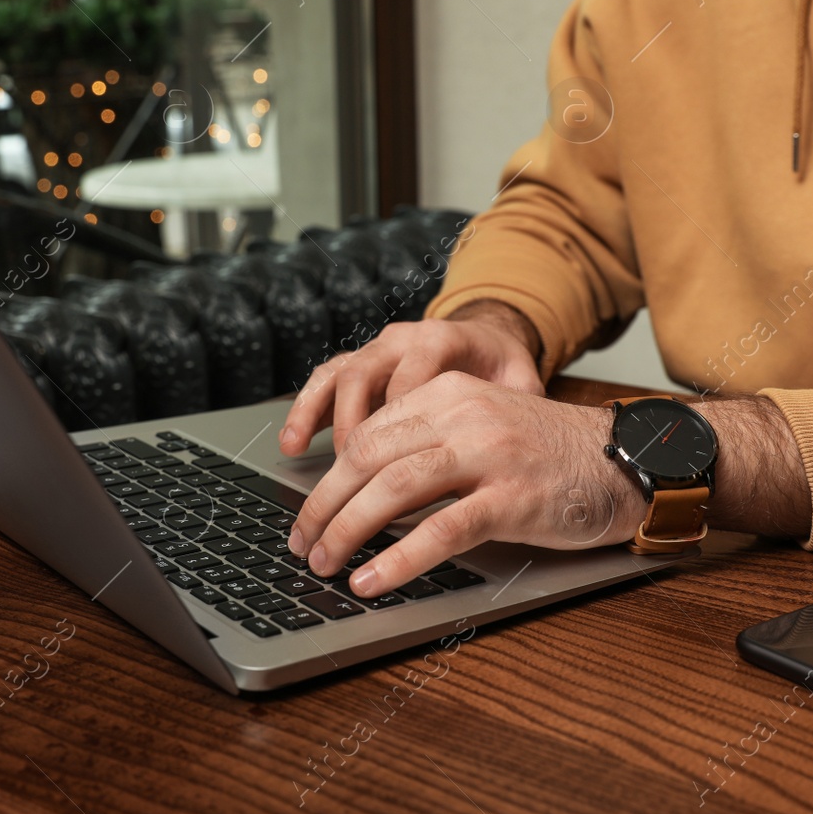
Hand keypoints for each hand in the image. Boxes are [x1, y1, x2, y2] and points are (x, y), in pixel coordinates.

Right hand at [278, 301, 542, 456]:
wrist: (489, 341)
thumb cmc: (503, 370)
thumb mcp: (520, 383)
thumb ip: (514, 408)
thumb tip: (513, 446)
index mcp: (444, 338)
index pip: (414, 372)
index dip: (399, 412)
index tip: (393, 457)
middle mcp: (404, 338)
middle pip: (366, 373)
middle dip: (350, 426)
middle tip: (345, 475)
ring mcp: (377, 350)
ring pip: (340, 375)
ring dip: (318, 416)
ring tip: (299, 454)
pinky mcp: (360, 364)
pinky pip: (325, 380)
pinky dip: (306, 410)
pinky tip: (292, 444)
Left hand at [287, 381, 812, 596]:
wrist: (631, 461)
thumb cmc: (553, 455)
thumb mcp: (486, 427)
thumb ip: (431, 442)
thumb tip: (363, 488)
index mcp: (451, 392)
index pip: (368, 431)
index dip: (329, 475)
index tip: (308, 512)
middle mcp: (465, 415)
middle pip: (370, 458)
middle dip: (325, 506)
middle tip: (300, 544)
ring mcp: (490, 456)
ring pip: (394, 490)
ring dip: (348, 530)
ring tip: (322, 564)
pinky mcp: (512, 499)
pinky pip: (440, 530)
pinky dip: (397, 559)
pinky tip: (371, 581)